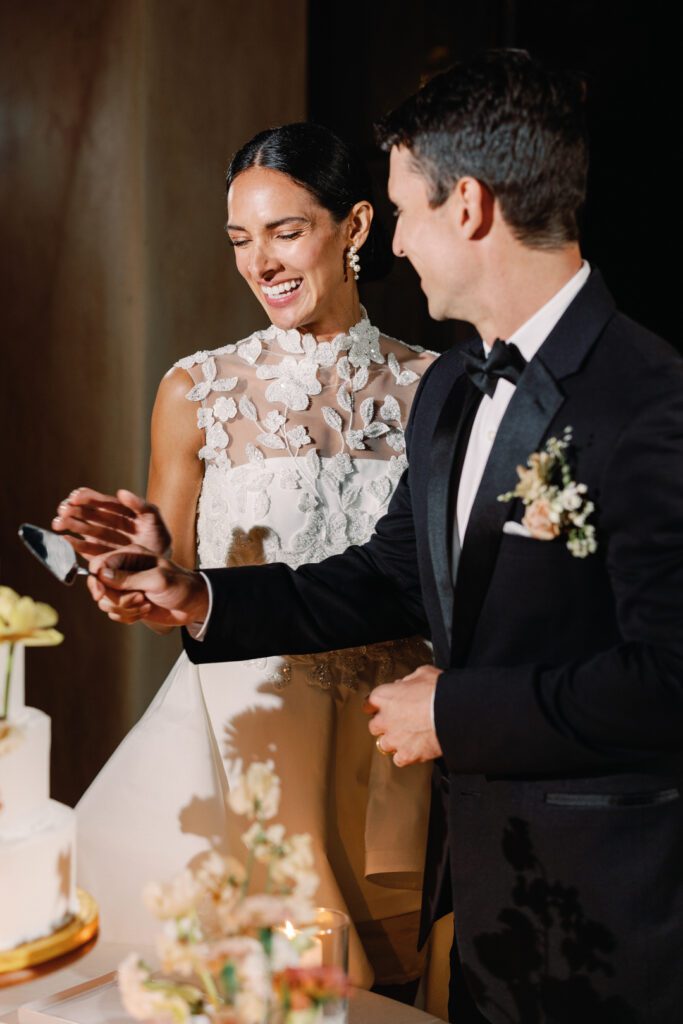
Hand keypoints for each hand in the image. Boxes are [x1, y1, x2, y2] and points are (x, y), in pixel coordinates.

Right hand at [52, 488, 170, 561]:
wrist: (159, 564)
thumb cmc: (159, 538)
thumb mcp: (154, 519)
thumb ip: (141, 505)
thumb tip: (121, 492)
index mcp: (116, 510)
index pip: (96, 499)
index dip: (84, 496)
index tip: (76, 497)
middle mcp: (103, 521)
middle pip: (82, 512)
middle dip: (70, 509)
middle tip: (63, 510)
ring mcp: (98, 537)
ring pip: (78, 527)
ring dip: (66, 524)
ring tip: (58, 524)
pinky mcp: (95, 554)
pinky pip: (81, 547)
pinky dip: (71, 544)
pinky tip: (64, 540)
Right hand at [86, 545, 208, 626]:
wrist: (194, 605)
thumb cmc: (181, 586)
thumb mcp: (157, 579)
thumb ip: (128, 578)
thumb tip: (101, 574)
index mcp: (130, 556)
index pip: (98, 564)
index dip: (96, 580)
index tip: (101, 593)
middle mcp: (124, 570)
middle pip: (99, 587)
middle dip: (116, 598)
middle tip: (139, 598)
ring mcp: (125, 588)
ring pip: (105, 603)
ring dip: (125, 608)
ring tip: (146, 603)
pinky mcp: (128, 604)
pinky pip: (114, 614)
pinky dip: (128, 617)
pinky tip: (146, 610)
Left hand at [364, 664, 442, 766]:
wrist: (453, 713)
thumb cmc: (439, 692)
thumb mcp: (423, 674)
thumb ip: (409, 681)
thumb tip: (407, 684)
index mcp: (385, 697)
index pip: (369, 703)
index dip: (375, 705)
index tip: (379, 706)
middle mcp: (385, 719)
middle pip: (374, 726)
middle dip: (383, 725)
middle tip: (396, 722)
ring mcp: (394, 739)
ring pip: (384, 745)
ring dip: (393, 742)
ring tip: (406, 738)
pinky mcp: (406, 755)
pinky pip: (399, 759)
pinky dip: (405, 756)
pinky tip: (414, 750)